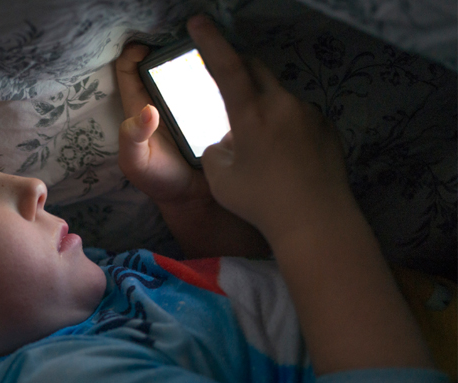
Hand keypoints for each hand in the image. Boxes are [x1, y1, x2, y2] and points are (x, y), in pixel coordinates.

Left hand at [116, 44, 209, 205]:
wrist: (194, 199)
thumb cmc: (159, 180)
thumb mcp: (136, 162)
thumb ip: (132, 137)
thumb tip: (148, 109)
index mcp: (138, 108)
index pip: (128, 69)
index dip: (132, 54)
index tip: (147, 49)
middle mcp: (161, 101)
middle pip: (161, 64)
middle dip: (170, 52)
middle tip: (188, 50)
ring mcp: (186, 104)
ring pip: (188, 72)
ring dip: (197, 63)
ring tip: (211, 60)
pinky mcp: (209, 111)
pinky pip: (212, 88)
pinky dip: (217, 79)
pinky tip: (226, 78)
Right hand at [188, 15, 352, 245]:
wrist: (317, 221)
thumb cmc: (261, 202)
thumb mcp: (220, 178)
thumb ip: (216, 150)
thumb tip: (227, 140)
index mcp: (252, 114)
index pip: (227, 66)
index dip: (210, 41)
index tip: (197, 21)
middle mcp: (282, 105)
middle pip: (256, 69)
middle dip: (237, 66)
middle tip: (222, 75)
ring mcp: (309, 115)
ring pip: (278, 96)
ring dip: (261, 104)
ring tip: (255, 139)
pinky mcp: (326, 129)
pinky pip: (298, 116)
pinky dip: (283, 125)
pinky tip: (282, 155)